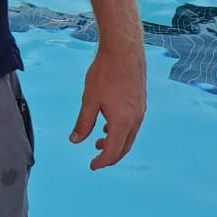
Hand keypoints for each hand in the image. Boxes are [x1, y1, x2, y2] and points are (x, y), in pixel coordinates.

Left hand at [69, 46, 145, 169]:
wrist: (124, 50)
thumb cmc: (105, 73)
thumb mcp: (89, 100)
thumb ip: (83, 123)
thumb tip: (75, 141)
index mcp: (122, 122)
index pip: (112, 152)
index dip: (102, 162)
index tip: (92, 166)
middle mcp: (135, 119)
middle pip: (124, 147)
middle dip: (110, 156)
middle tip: (96, 158)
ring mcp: (141, 111)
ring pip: (130, 136)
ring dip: (116, 143)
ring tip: (99, 141)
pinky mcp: (141, 102)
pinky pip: (133, 124)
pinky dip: (121, 131)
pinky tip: (108, 124)